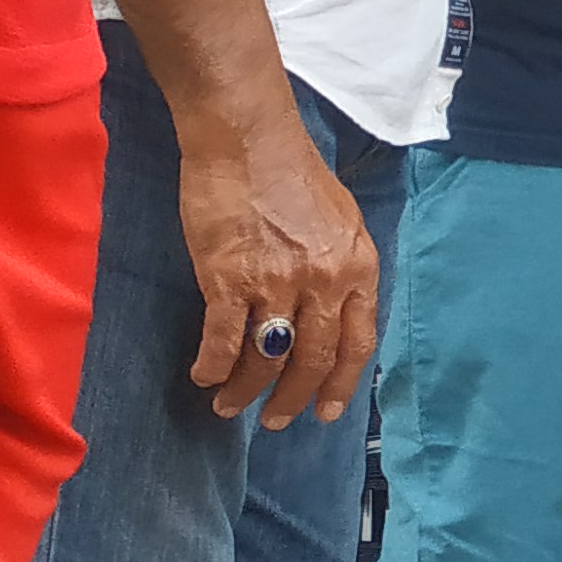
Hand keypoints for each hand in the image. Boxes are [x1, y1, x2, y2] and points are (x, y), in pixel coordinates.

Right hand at [177, 121, 376, 428]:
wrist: (247, 139)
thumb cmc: (292, 174)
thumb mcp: (342, 222)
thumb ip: (341, 268)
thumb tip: (333, 312)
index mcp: (357, 267)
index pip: (358, 343)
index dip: (340, 384)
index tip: (325, 412)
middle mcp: (324, 281)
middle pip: (314, 359)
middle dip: (293, 399)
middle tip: (276, 422)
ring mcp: (278, 282)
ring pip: (267, 357)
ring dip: (247, 390)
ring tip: (231, 406)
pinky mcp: (229, 278)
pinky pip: (223, 338)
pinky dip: (213, 364)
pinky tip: (204, 376)